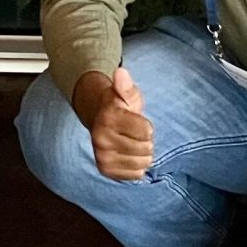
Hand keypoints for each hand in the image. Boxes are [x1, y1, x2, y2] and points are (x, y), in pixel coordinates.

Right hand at [72, 66, 154, 181]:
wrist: (99, 119)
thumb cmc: (119, 106)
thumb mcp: (126, 93)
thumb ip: (126, 85)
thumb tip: (121, 72)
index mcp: (108, 117)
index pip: (146, 131)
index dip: (147, 126)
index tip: (139, 122)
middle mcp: (101, 138)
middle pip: (145, 148)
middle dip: (146, 141)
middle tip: (135, 134)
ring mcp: (101, 155)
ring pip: (142, 163)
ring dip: (142, 155)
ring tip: (133, 144)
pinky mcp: (104, 169)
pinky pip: (134, 175)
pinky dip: (136, 167)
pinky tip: (129, 156)